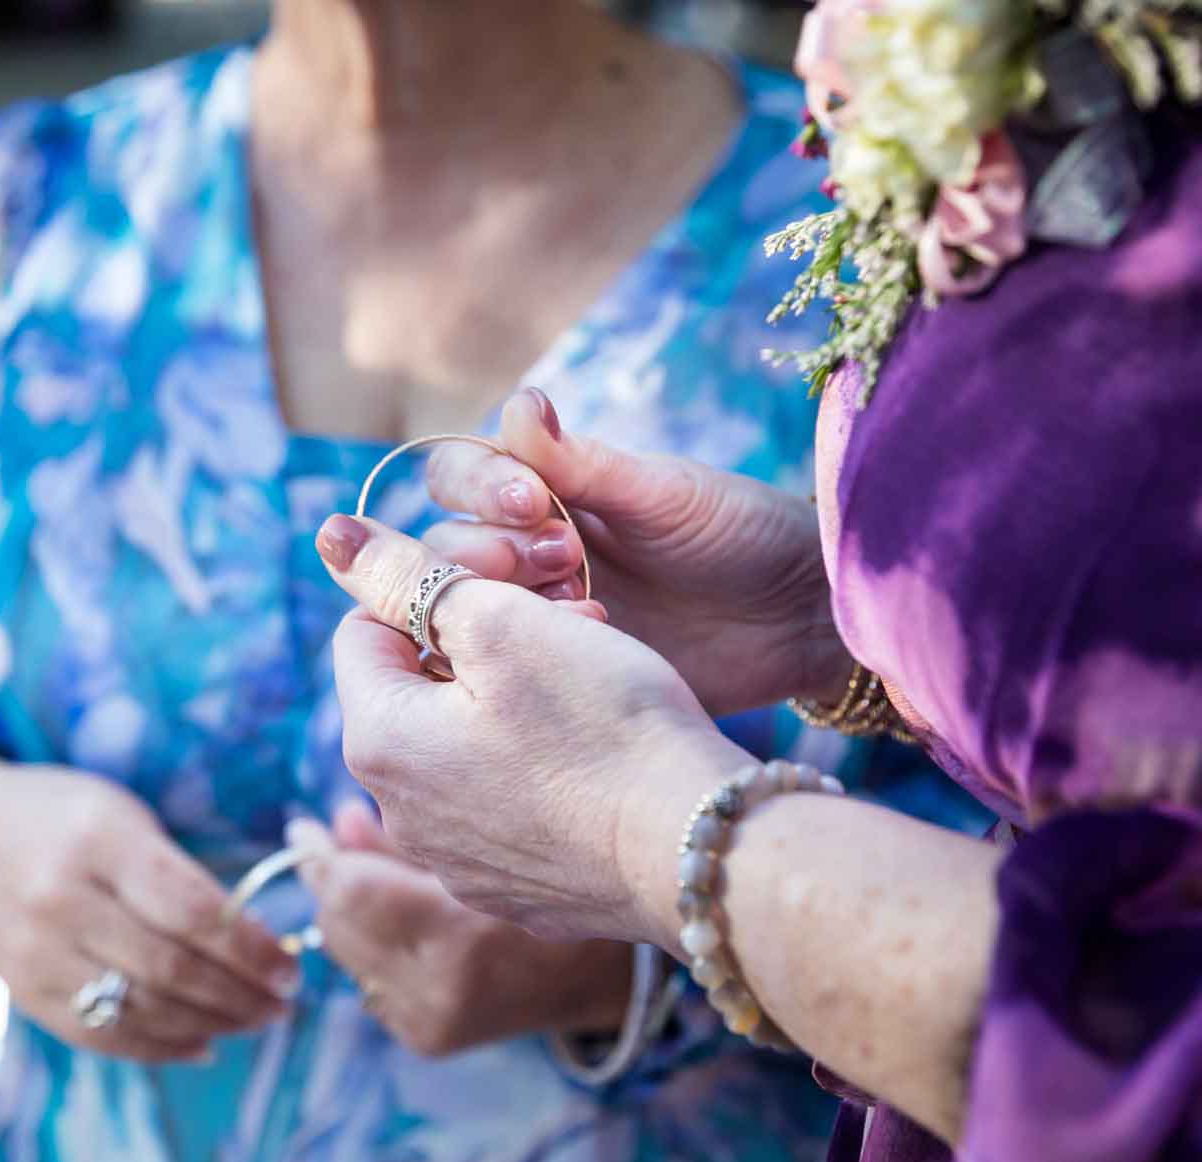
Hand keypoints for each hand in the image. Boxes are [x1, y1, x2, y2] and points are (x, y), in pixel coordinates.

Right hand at [0, 756, 298, 1062]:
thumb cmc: (53, 816)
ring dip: (210, 1026)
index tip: (289, 966)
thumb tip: (254, 939)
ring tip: (251, 1022)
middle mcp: (61, 899)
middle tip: (281, 1003)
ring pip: (139, 1010)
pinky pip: (99, 1035)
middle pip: (170, 968)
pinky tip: (201, 1043)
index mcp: (97, 840)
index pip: (191, 909)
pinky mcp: (21, 991)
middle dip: (240, 995)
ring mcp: (35, 952)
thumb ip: (175, 871)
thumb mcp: (115, 813)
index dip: (251, 948)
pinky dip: (158, 1047)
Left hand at [290, 801, 631, 1055]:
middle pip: (337, 926)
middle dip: (326, 879)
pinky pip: (368, 977)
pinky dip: (370, 940)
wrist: (623, 961)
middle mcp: (440, 994)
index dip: (319, 856)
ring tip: (356, 864)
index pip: (350, 896)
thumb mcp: (494, 833)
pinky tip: (393, 912)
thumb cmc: (572, 871)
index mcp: (463, 941)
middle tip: (321, 837)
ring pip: (345, 953)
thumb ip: (407, 834)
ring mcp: (432, 1022)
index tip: (303, 825)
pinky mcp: (430, 1037)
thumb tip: (338, 822)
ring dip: (344, 909)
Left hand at [314, 513, 748, 946]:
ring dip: (514, 703)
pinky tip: (601, 759)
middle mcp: (399, 815)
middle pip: (416, 693)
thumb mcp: (503, 623)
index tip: (505, 586)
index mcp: (376, 742)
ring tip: (591, 686)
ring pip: (464, 748)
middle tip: (565, 627)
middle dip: (479, 647)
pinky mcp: (515, 891)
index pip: (362, 632)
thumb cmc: (603, 728)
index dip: (430, 591)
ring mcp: (456, 863)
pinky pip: (507, 806)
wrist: (698, 856)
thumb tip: (338, 540)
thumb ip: (409, 578)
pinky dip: (540, 770)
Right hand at [416, 388, 849, 714]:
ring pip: (458, 609)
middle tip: (562, 559)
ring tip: (581, 604)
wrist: (800, 617)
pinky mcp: (554, 676)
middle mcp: (523, 551)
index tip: (531, 501)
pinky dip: (519, 659)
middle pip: (443, 545)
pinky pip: (498, 669)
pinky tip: (582, 655)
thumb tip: (520, 405)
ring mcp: (535, 616)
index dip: (478, 486)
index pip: (458, 477)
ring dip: (500, 603)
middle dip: (486, 550)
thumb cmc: (740, 533)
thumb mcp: (664, 493)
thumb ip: (584, 461)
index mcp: (543, 491)